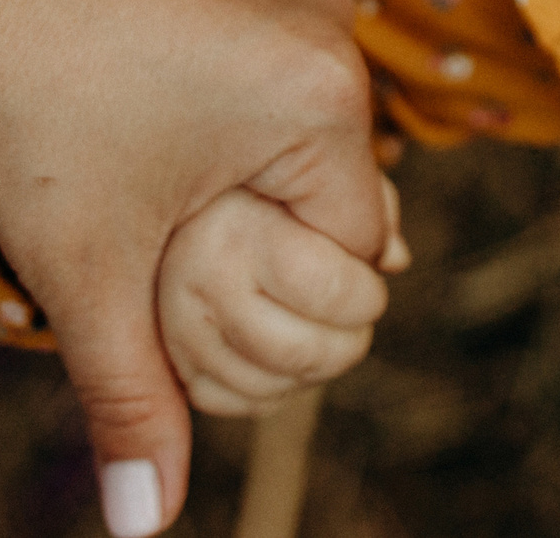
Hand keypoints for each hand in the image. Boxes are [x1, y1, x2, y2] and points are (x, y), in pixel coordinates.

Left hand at [0, 0, 385, 536]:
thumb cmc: (12, 107)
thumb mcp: (82, 270)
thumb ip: (134, 398)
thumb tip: (144, 522)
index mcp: (320, 96)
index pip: (350, 247)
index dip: (267, 291)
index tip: (178, 276)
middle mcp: (328, 17)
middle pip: (325, 175)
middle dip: (248, 220)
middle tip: (146, 224)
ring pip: (291, 107)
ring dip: (230, 149)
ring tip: (129, 152)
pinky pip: (260, 40)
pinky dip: (211, 81)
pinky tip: (128, 92)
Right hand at [160, 180, 407, 416]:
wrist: (176, 174)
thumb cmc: (261, 167)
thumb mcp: (314, 157)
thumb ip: (364, 202)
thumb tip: (394, 259)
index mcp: (234, 221)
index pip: (332, 293)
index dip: (366, 293)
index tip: (366, 270)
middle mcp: (190, 277)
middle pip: (302, 353)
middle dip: (349, 339)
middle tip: (355, 309)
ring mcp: (170, 323)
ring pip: (270, 386)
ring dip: (315, 367)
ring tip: (323, 325)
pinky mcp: (164, 355)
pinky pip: (231, 402)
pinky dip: (270, 387)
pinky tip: (281, 343)